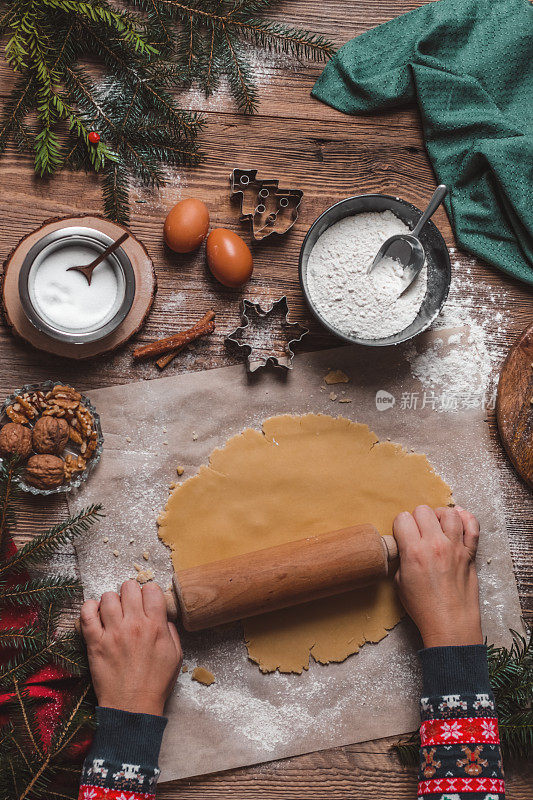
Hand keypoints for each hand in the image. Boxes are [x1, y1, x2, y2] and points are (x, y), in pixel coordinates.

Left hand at [81, 580, 181, 715]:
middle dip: (131, 592)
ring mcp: (113, 632)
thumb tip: (163, 616)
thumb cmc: (156, 684)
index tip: (147, 601)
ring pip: (108, 596)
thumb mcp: (176, 655)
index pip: (151, 589)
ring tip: (113, 612)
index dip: (149, 592)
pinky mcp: (95, 642)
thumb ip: (171, 631)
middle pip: (129, 587)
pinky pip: (87, 613)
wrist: (132, 707)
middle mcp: (134, 624)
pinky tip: (96, 612)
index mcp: (156, 626)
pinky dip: (89, 607)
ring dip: (112, 600)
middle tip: (130, 605)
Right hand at [393, 505, 482, 648]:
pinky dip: (466, 519)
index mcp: (414, 552)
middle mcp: (435, 545)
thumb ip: (402, 558)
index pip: (403, 518)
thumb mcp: (399, 582)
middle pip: (423, 510)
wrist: (450, 624)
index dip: (400, 525)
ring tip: (436, 526)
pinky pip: (472, 526)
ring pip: (448, 513)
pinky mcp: (470, 553)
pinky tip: (458, 522)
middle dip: (417, 518)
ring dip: (439, 516)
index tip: (402, 534)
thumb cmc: (424, 608)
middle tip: (418, 531)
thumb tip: (404, 547)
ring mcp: (455, 547)